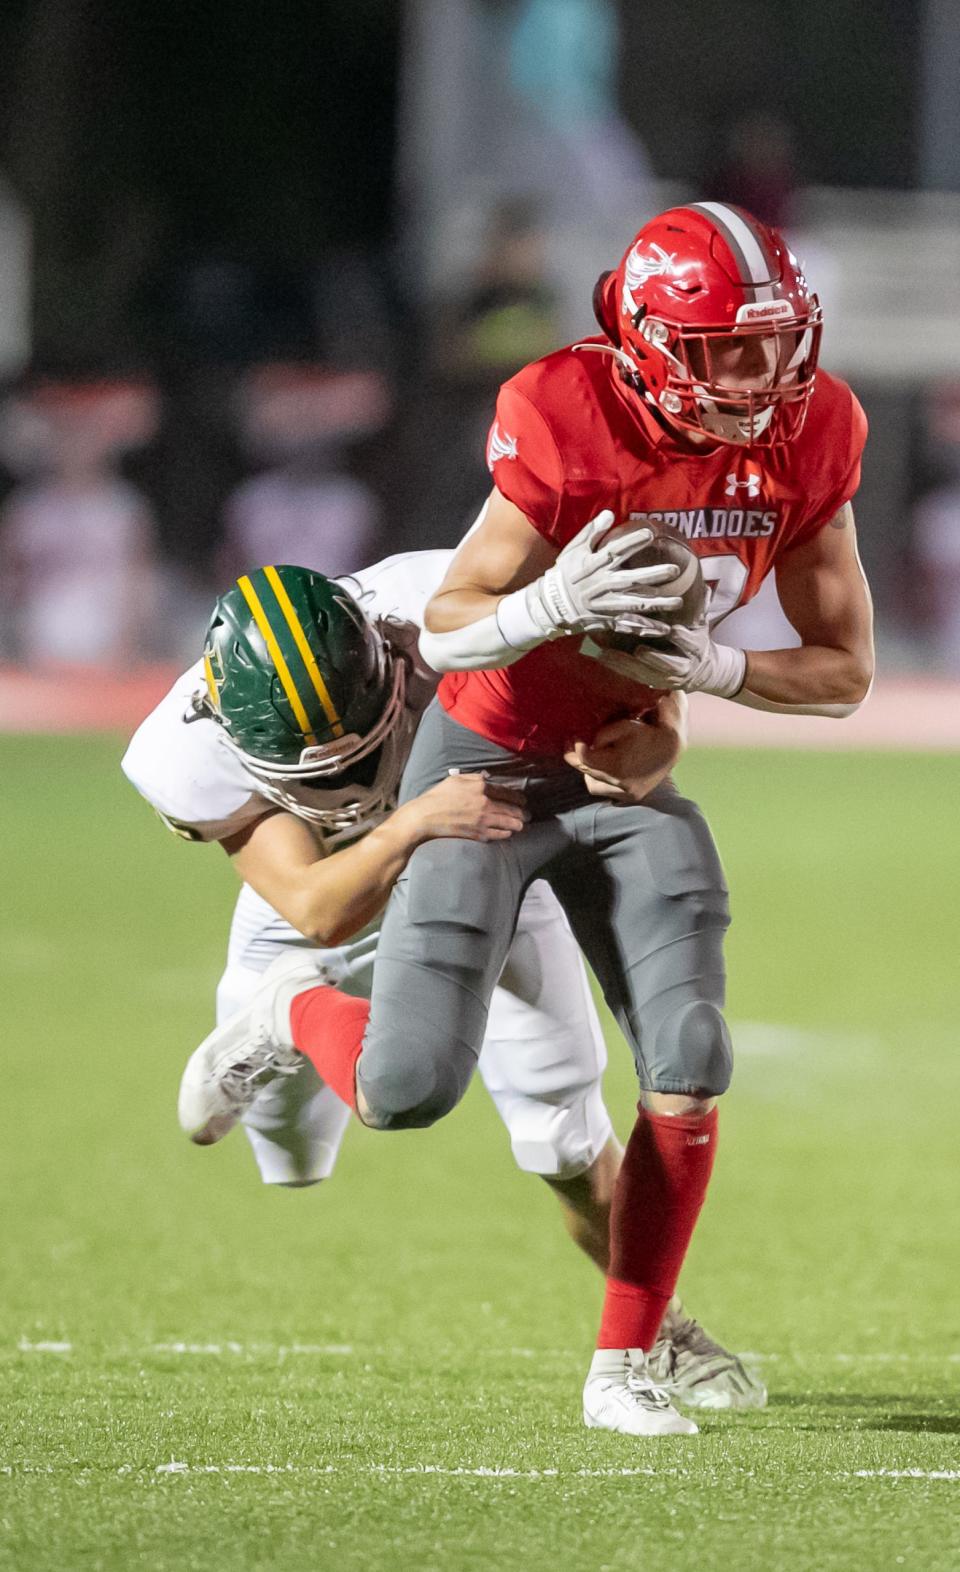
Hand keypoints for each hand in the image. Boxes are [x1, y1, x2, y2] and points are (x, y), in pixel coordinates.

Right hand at [403, 770, 527, 843]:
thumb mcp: (455, 779)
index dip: (518, 798)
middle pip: (512, 809)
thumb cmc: (438, 796)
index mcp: (481, 787)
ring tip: (522, 825)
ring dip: (518, 824)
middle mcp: (485, 803)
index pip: (507, 792)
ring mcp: (483, 820)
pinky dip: (506, 834)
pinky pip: (498, 834)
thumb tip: (488, 777)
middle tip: (528, 815)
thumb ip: (474, 777)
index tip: (523, 801)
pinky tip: (508, 833)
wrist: (426, 817)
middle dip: (523, 813)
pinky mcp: (478, 833)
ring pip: (509, 823)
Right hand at [526, 512, 682, 638]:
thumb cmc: (564, 573)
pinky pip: (630, 625)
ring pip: (635, 604)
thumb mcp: (574, 549)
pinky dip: (647, 628)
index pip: (616, 551)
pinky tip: (664, 628)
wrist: (551, 605)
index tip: (651, 533)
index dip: (633, 542)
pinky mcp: (607, 620)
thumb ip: (592, 532)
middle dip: (654, 575)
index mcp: (595, 565)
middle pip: (631, 579)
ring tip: (678, 601)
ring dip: (657, 604)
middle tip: (675, 570)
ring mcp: (607, 604)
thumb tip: (609, 513)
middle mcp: (603, 584)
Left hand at [563, 696, 686, 801]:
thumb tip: (582, 745)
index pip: (586, 759)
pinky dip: (599, 780)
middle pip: (587, 771)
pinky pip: (604, 791)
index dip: (575, 748)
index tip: (573, 739)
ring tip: (592, 757)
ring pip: (592, 783)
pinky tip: (603, 769)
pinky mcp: (630, 797)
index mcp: (619, 765)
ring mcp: (626, 793)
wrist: (672, 748)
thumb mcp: (624, 726)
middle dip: (578, 758)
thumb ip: (602, 735)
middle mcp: (621, 783)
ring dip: (588, 770)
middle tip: (572, 746)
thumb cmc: (647, 732)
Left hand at [587, 620, 746, 697]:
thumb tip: (704, 586)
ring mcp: (667, 678)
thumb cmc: (698, 641)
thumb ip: (701, 607)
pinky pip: (634, 677)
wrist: (703, 672)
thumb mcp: (701, 625)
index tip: (674, 630)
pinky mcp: (653, 682)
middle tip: (639, 650)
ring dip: (627, 665)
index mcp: (697, 649)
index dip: (683, 638)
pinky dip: (618, 668)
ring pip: (647, 673)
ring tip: (608, 654)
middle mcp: (683, 667)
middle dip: (654, 658)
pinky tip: (604, 659)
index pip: (692, 644)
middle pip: (668, 664)